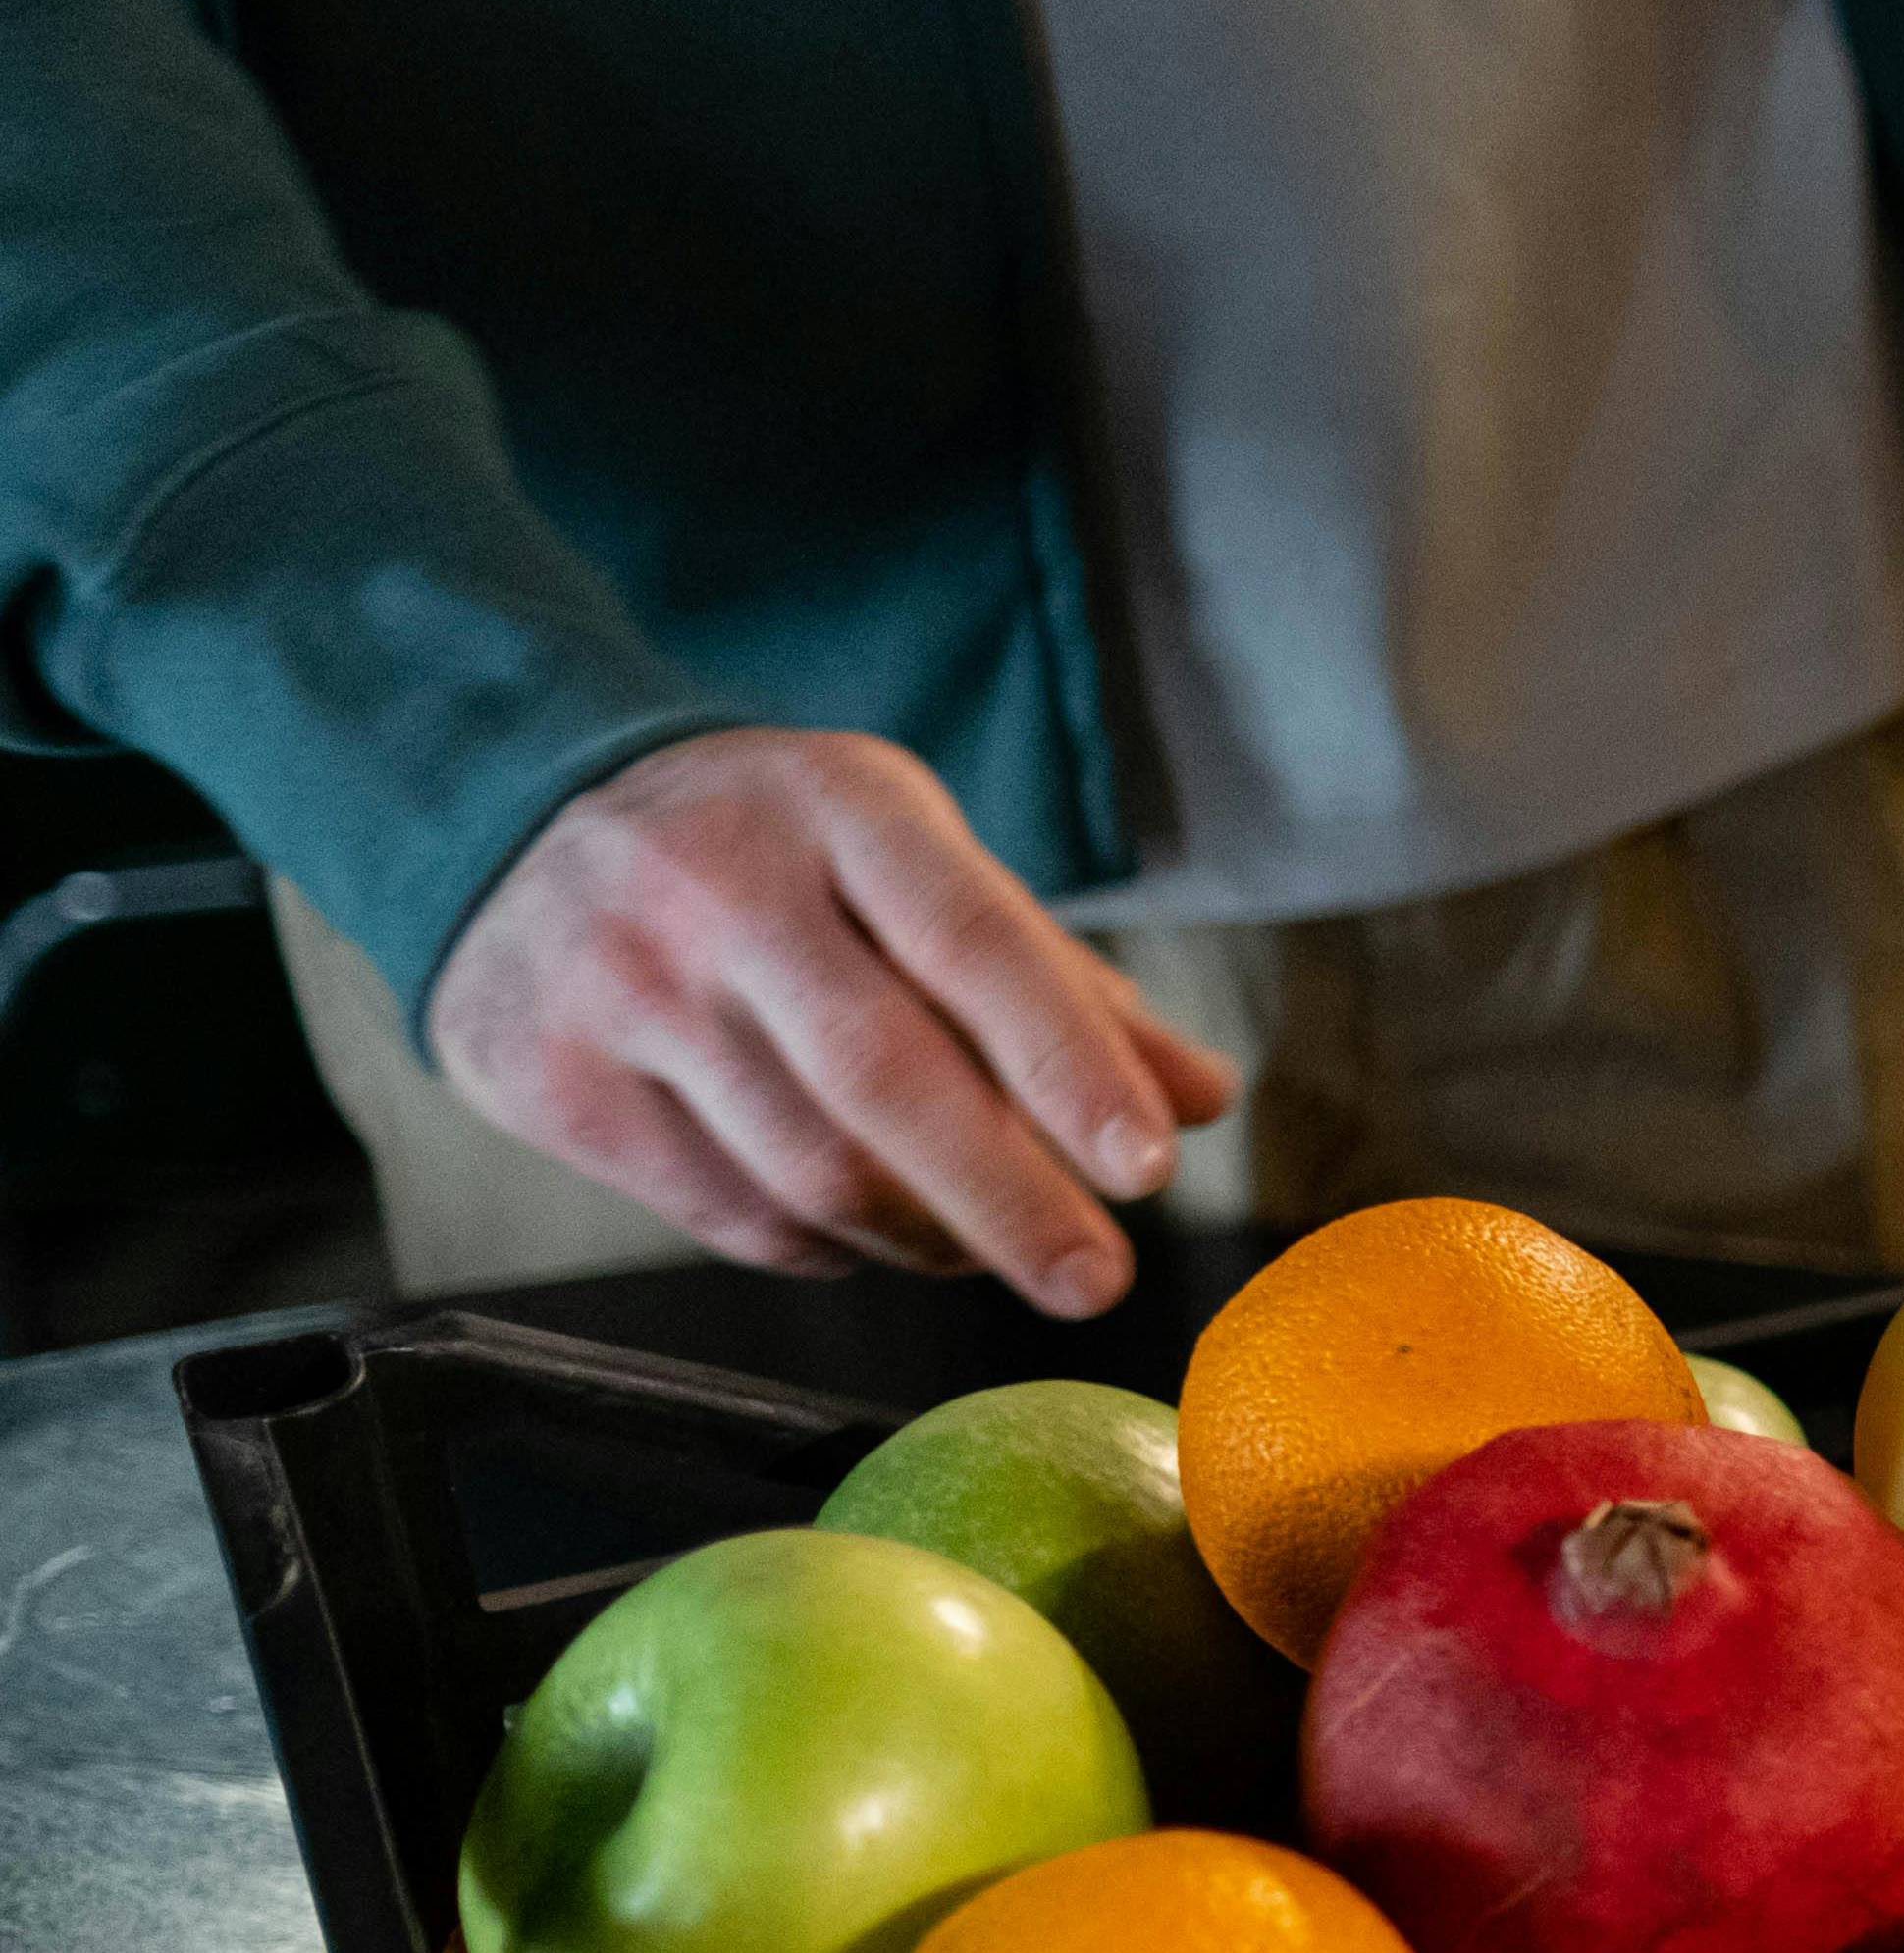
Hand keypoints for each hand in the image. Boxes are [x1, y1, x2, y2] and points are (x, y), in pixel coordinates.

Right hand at [425, 729, 1237, 1312]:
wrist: (513, 825)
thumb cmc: (775, 854)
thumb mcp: (915, 860)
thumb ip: (1058, 982)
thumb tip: (1203, 1101)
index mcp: (840, 808)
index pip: (975, 945)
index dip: (1068, 1065)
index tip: (1147, 1168)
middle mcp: (718, 889)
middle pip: (885, 1076)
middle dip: (1010, 1200)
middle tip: (1095, 1281)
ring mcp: (620, 986)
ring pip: (806, 1166)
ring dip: (927, 1236)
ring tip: (989, 1248)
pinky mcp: (552, 1083)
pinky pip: (726, 1212)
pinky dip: (827, 1248)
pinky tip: (873, 1236)